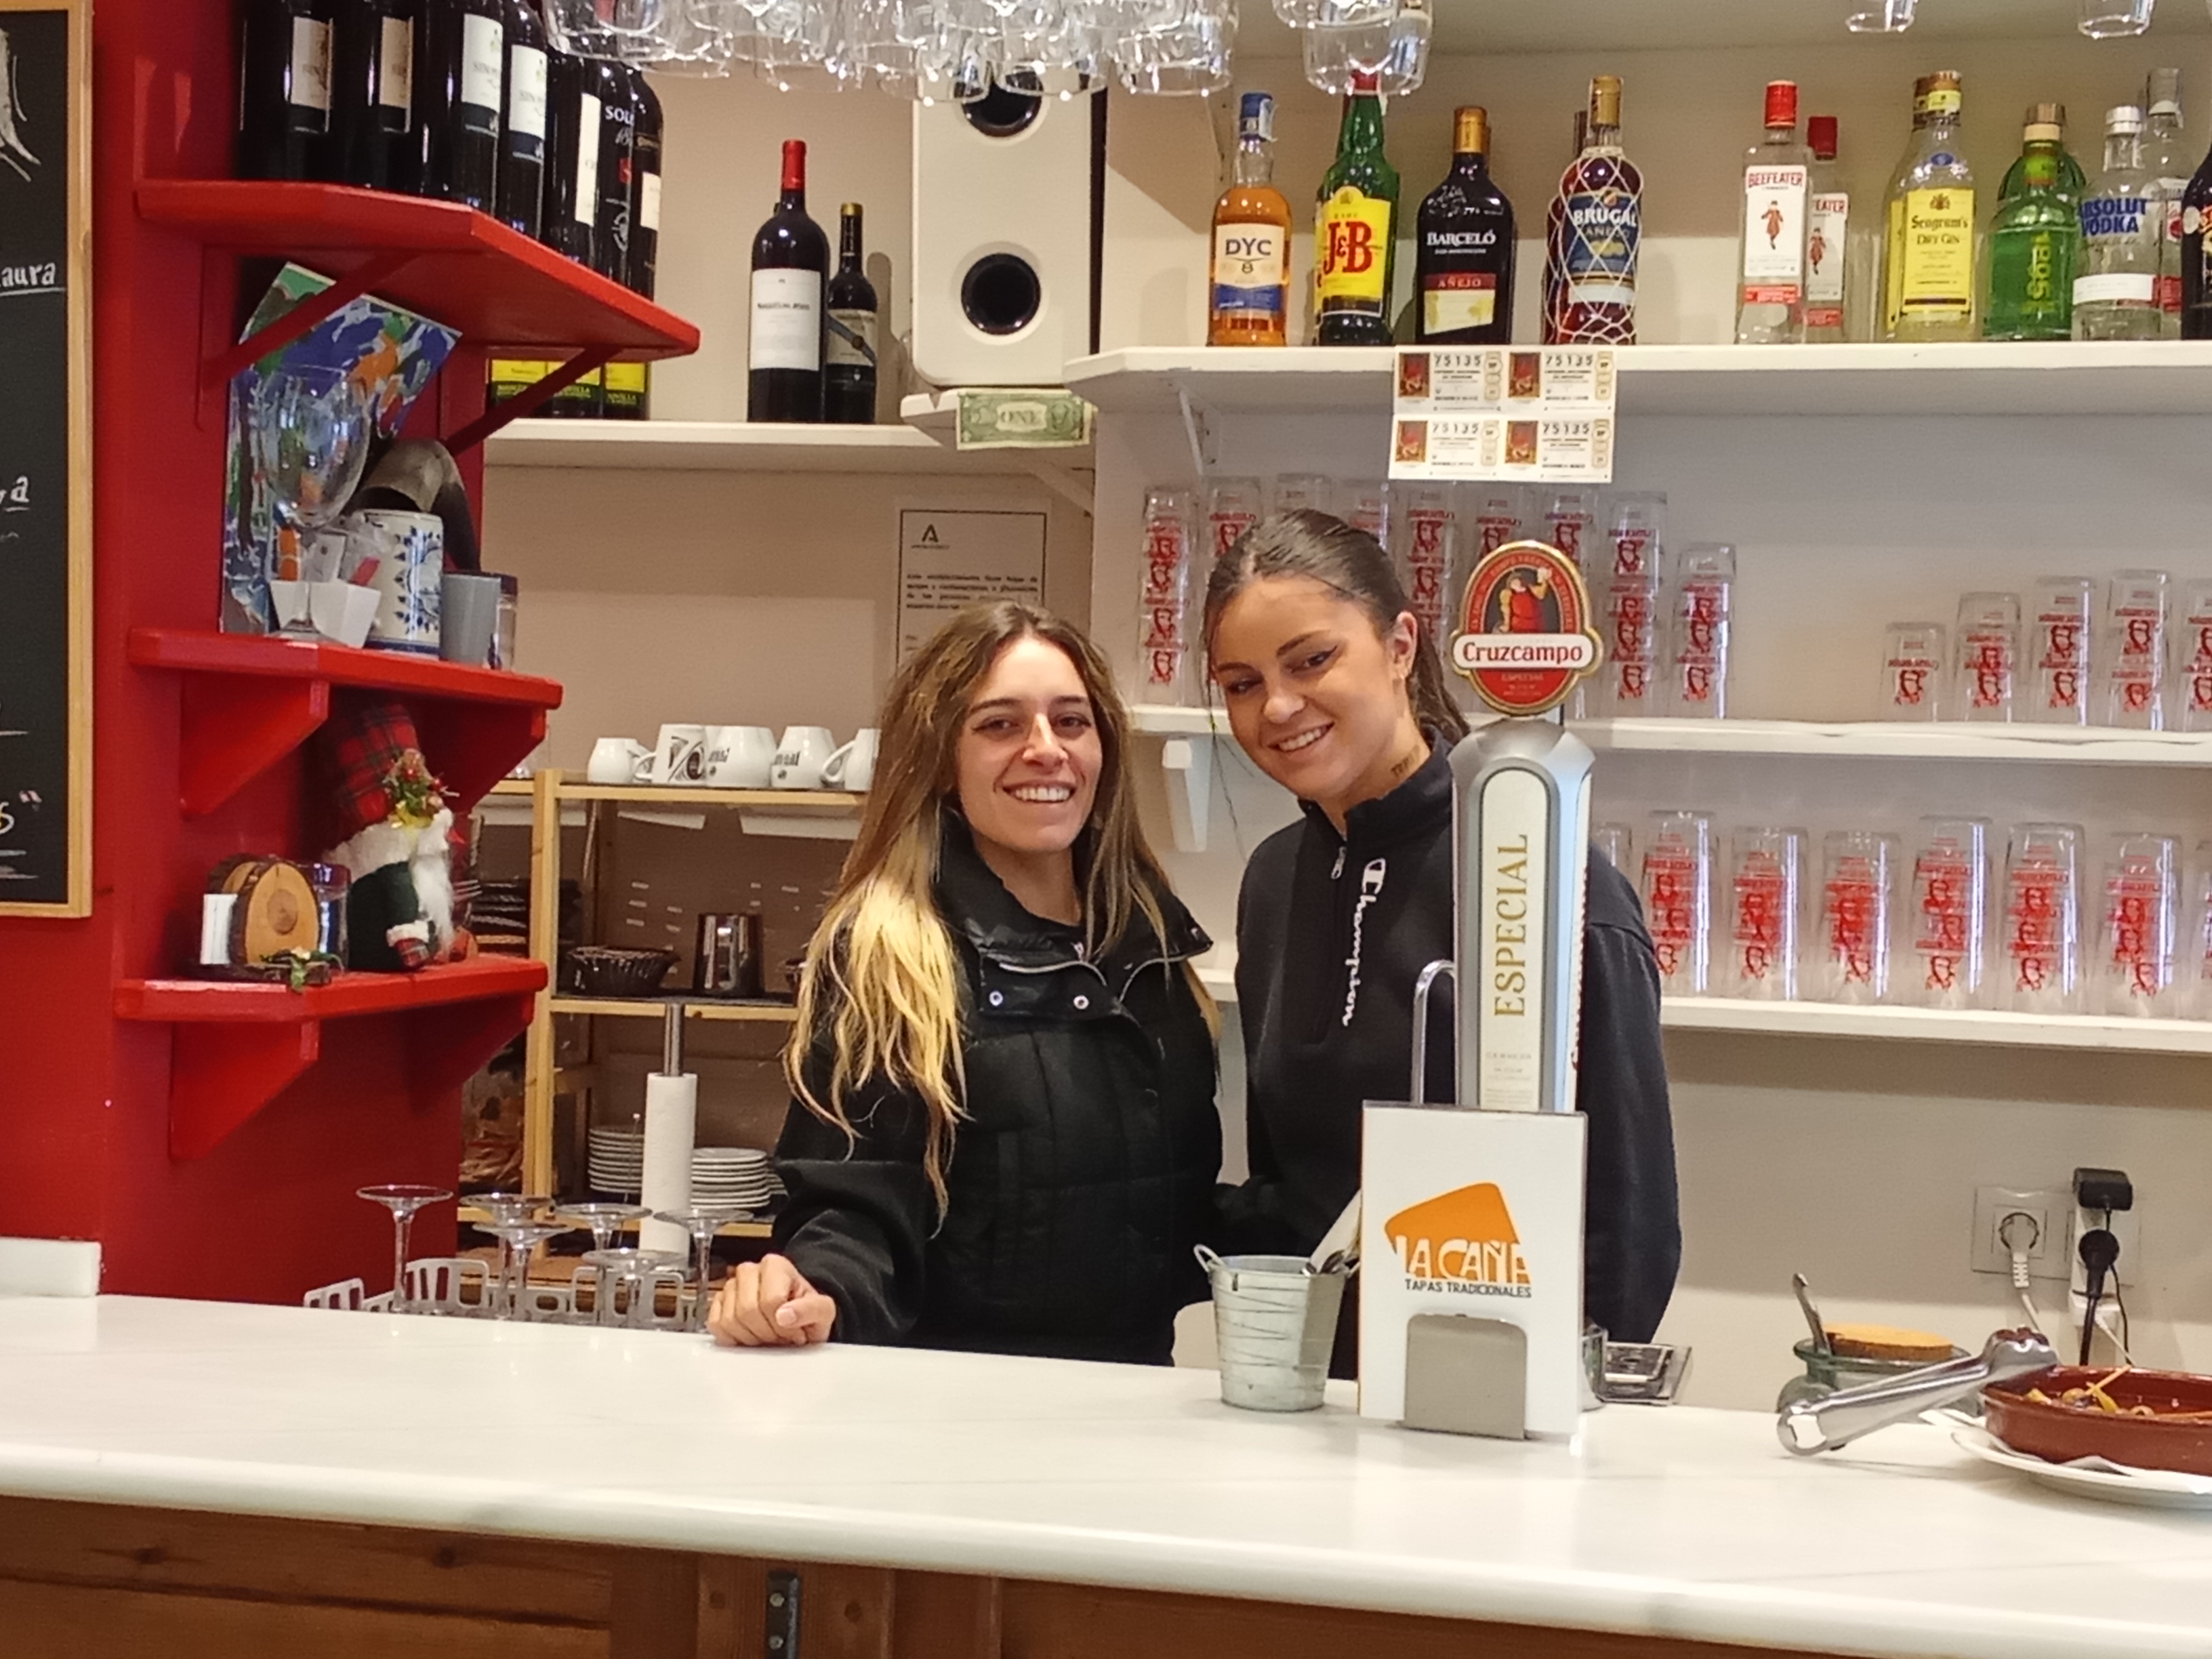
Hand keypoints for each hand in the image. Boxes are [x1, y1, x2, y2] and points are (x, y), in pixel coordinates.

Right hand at [708, 1254, 836, 1347]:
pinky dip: (732, 1338)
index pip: (770, 1300)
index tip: (795, 1332)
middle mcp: (750, 1271)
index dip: (783, 1325)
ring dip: (750, 1338)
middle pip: (747, 1310)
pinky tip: (749, 1336)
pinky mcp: (718, 1303)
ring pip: (729, 1320)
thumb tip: (784, 1316)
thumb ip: (810, 1310)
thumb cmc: (807, 1312)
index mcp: (775, 1265)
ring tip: (767, 1336)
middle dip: (766, 1332)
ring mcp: (731, 1286)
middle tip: (780, 1338)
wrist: (796, 1319)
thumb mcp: (822, 1311)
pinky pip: (716, 1325)